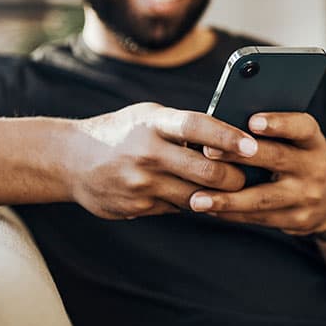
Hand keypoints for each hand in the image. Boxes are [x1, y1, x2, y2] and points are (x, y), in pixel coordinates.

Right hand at [64, 102, 257, 219]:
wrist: (72, 160)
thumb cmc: (123, 132)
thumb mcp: (148, 117)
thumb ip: (183, 125)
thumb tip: (229, 137)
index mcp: (154, 123)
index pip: (198, 127)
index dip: (228, 137)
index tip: (253, 145)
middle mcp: (148, 152)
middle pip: (206, 171)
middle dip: (235, 177)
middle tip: (248, 175)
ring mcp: (142, 183)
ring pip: (197, 197)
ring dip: (218, 196)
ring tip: (231, 189)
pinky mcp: (138, 206)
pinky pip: (178, 208)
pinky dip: (192, 203)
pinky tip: (197, 196)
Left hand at [189, 112, 325, 234]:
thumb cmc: (298, 158)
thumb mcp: (297, 141)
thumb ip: (271, 132)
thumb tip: (224, 122)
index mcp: (313, 140)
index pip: (301, 127)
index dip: (278, 124)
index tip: (252, 122)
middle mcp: (313, 167)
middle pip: (276, 158)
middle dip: (240, 157)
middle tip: (208, 152)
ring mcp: (306, 197)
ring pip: (263, 197)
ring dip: (227, 199)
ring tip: (197, 199)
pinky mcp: (296, 220)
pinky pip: (258, 217)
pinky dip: (230, 213)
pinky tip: (208, 209)